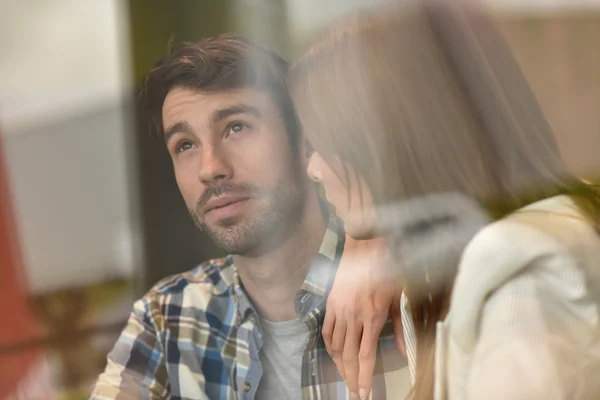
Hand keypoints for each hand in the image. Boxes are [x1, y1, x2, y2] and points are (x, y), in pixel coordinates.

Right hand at [323, 236, 405, 398]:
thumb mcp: (398, 299)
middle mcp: (353, 316)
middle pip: (348, 355)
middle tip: (354, 392)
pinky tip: (334, 356)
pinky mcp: (331, 303)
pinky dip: (330, 347)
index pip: (364, 354)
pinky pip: (327, 331)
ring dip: (339, 366)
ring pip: (336, 346)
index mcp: (372, 316)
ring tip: (345, 378)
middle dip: (351, 377)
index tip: (364, 392)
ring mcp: (339, 310)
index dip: (363, 376)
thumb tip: (404, 352)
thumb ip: (400, 328)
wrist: (365, 247)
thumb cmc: (387, 271)